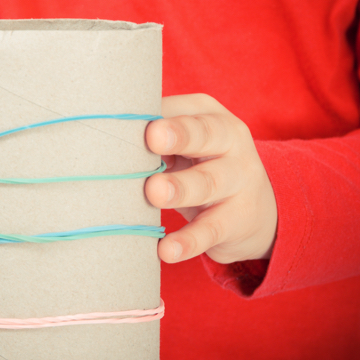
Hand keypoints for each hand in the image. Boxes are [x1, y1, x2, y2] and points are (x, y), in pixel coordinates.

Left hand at [145, 94, 276, 263]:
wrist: (254, 212)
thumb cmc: (200, 166)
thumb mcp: (186, 145)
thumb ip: (154, 135)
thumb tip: (105, 138)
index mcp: (210, 116)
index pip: (182, 109)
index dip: (157, 113)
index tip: (131, 120)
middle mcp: (230, 142)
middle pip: (205, 135)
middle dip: (180, 135)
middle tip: (153, 137)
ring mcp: (239, 181)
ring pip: (207, 182)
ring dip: (180, 187)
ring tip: (154, 192)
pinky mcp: (237, 220)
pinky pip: (209, 231)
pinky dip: (188, 241)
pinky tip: (167, 251)